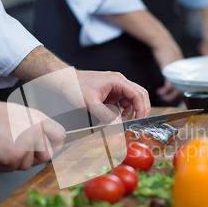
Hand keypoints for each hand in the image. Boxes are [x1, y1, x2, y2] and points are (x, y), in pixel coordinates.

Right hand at [0, 92, 65, 171]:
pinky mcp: (16, 155)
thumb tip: (41, 143)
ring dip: (13, 163)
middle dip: (33, 160)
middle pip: (46, 155)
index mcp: (39, 118)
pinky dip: (1, 166)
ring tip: (0, 151)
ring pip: (28, 165)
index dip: (55, 145)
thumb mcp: (20, 115)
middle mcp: (37, 130)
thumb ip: (33, 128)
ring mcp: (28, 143)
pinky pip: (12, 169)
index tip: (47, 150)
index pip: (60, 134)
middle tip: (18, 157)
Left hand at [11, 46, 150, 121]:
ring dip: (130, 113)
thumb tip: (117, 126)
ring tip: (121, 122)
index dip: (142, 108)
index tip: (140, 120)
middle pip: (139, 95)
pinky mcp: (111, 94)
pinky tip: (115, 119)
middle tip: (137, 123)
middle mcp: (119, 83)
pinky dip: (121, 113)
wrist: (65, 81)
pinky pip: (122, 104)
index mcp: (117, 80)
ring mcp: (116, 88)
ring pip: (132, 101)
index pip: (137, 93)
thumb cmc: (75, 85)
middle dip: (140, 110)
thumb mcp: (90, 102)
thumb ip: (105, 115)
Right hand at [151, 38, 183, 101]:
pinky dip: (165, 91)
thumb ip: (175, 68)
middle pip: (182, 90)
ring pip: (176, 90)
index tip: (175, 97)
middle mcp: (182, 73)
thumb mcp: (173, 61)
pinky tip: (160, 91)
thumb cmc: (166, 50)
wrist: (162, 43)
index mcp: (185, 71)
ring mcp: (177, 72)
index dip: (181, 93)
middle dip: (175, 97)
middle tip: (168, 98)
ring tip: (163, 97)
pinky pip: (169, 86)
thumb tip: (174, 74)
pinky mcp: (170, 72)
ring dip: (169, 96)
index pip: (187, 86)